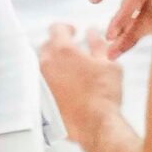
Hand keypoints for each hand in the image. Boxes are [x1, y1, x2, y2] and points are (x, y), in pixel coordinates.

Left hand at [38, 21, 123, 140]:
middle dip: (59, 45)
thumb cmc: (103, 94)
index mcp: (63, 51)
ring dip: (55, 62)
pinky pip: (44, 81)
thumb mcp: (108, 63)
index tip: (74, 32)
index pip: (56, 29)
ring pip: (44, 64)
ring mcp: (43, 81)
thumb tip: (93, 34)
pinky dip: (53, 79)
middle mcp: (48, 64)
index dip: (66, 28)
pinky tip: (68, 86)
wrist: (95, 123)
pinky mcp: (42, 96)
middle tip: (74, 50)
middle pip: (47, 45)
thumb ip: (98, 45)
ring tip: (72, 69)